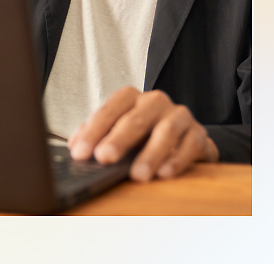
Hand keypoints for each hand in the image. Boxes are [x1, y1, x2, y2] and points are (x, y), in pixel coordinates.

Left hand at [67, 87, 218, 181]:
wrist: (185, 140)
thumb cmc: (144, 136)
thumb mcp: (118, 132)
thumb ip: (96, 135)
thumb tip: (75, 144)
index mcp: (131, 98)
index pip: (110, 109)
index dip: (93, 131)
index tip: (80, 152)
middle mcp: (155, 101)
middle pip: (135, 118)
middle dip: (118, 140)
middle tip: (104, 158)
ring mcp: (179, 115)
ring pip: (166, 130)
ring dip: (150, 154)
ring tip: (138, 175)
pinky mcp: (199, 134)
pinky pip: (190, 145)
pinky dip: (177, 160)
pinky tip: (165, 174)